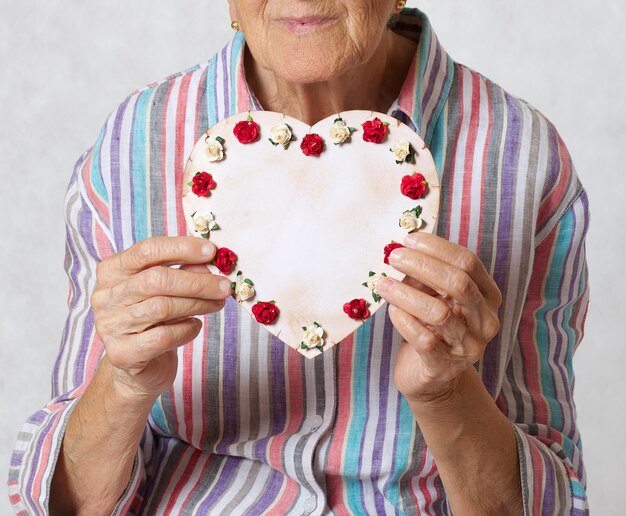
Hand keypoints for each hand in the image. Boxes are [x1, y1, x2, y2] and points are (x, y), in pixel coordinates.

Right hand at [91, 236, 231, 398]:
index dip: (181, 248)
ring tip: (217, 304)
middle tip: (224, 286)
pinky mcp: (122, 354)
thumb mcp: (166, 291)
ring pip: (161, 307)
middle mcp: (105, 297)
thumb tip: (209, 263)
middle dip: (197, 282)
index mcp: (112, 272)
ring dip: (197, 304)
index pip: (147, 250)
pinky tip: (195, 326)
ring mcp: (110, 326)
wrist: (137, 368)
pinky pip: (163, 336)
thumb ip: (183, 272)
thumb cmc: (154, 322)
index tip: (211, 250)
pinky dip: (186, 330)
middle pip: (156, 279)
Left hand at [377, 233, 501, 402]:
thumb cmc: (432, 329)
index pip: (468, 262)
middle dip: (422, 265)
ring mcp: (469, 346)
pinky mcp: (445, 366)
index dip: (438, 247)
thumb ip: (427, 276)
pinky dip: (404, 321)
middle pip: (458, 283)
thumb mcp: (435, 298)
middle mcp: (485, 320)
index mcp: (487, 296)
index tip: (409, 239)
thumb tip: (401, 250)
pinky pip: (425, 339)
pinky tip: (392, 311)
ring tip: (383, 284)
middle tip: (394, 257)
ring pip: (439, 312)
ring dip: (406, 293)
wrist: (433, 379)